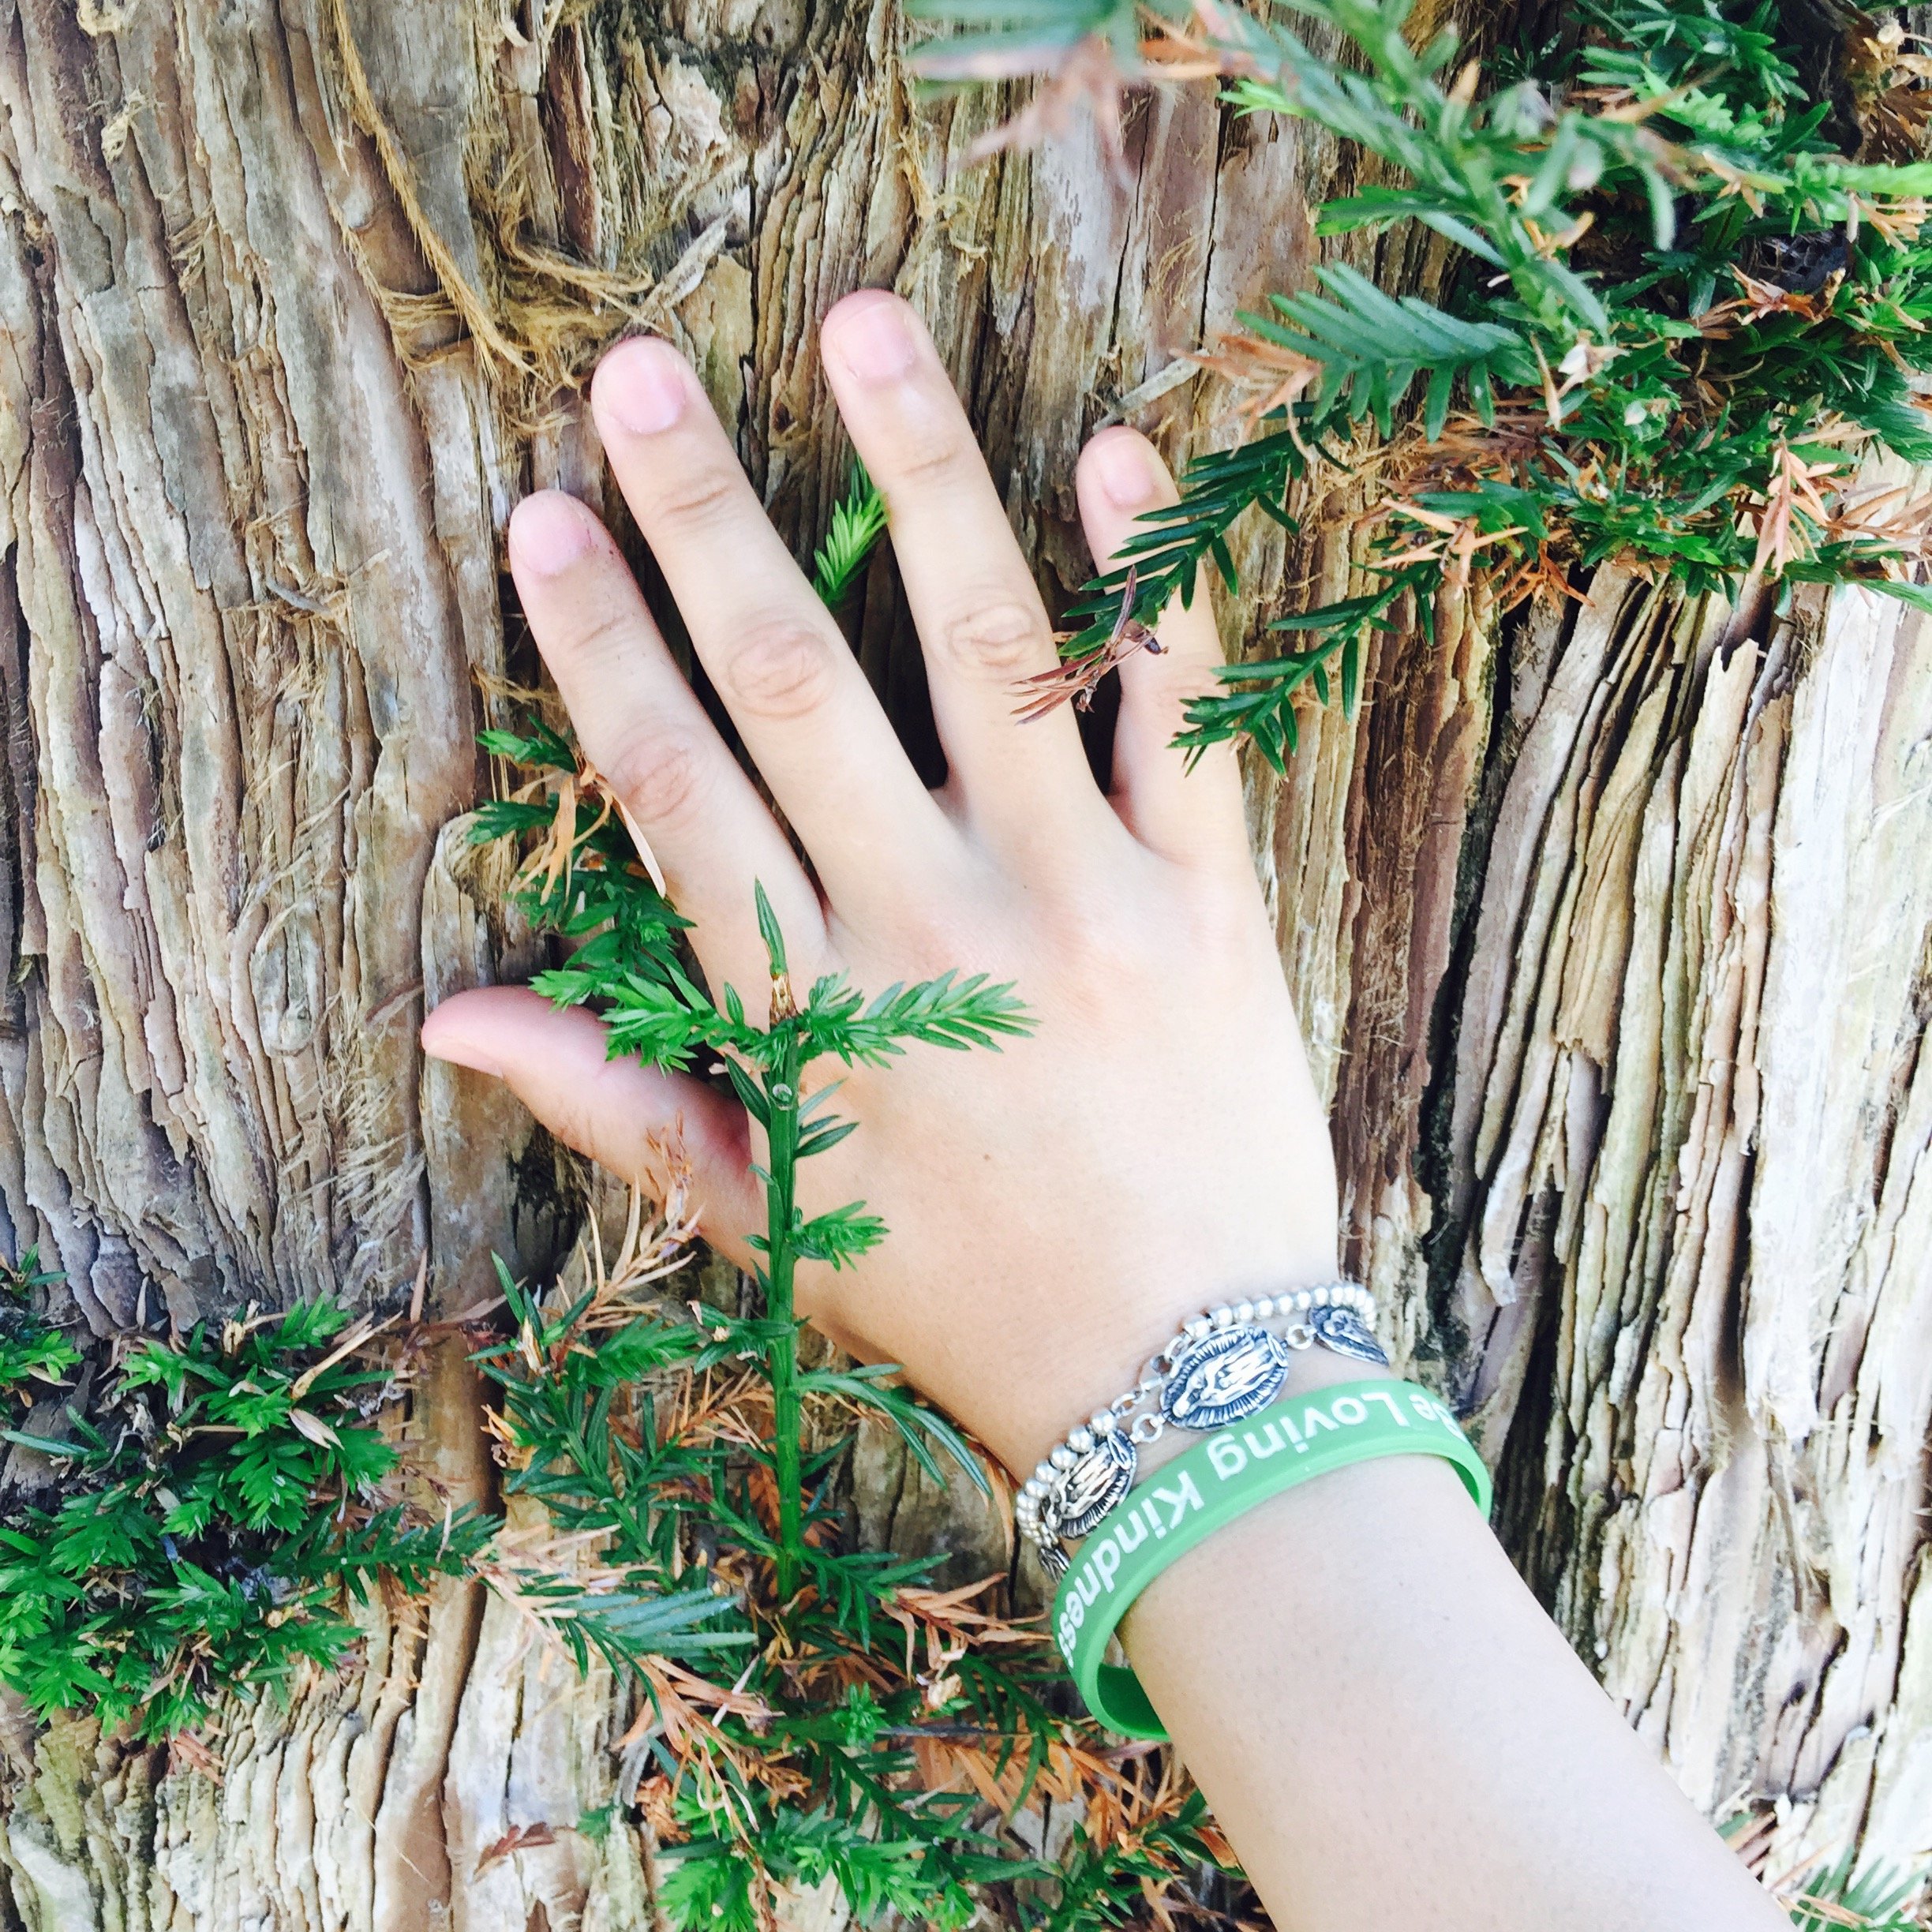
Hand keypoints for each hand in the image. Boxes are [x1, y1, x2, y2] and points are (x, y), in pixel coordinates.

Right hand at [421, 290, 1338, 1478]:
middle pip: (794, 684)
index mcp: (801, 1005)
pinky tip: (1113, 451)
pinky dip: (1152, 585)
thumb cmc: (956, 1302)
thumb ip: (612, 1102)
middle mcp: (927, 927)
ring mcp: (1077, 901)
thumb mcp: (762, 1221)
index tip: (549, 517)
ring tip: (861, 332)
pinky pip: (1182, 716)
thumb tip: (445, 1019)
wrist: (1177, 1388)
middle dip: (705, 519)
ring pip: (982, 653)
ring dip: (918, 478)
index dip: (600, 643)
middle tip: (643, 375)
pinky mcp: (1207, 903)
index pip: (673, 783)